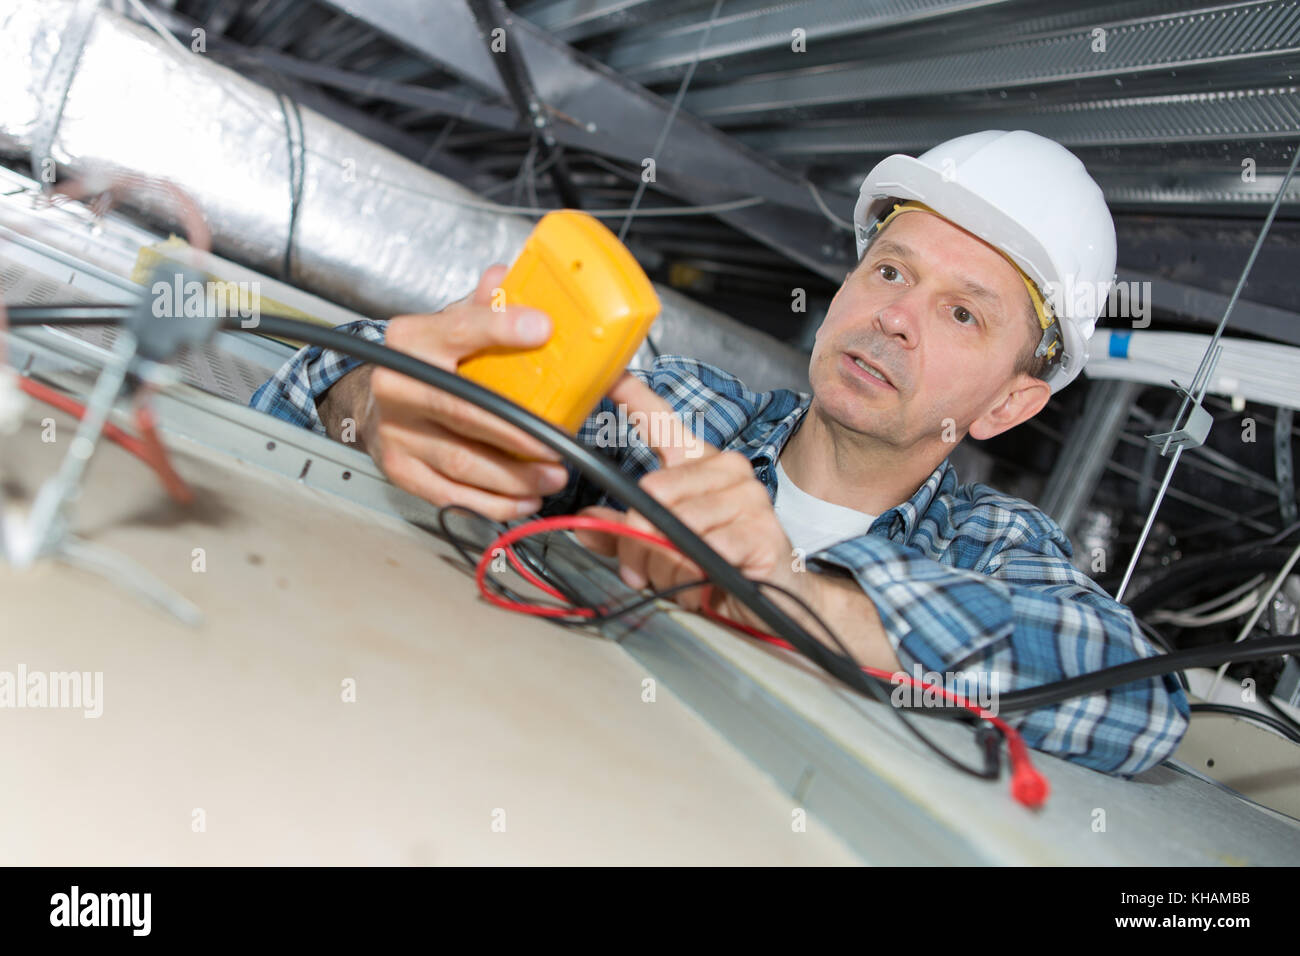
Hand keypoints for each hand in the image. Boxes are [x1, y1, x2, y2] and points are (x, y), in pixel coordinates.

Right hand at [346, 265, 573, 521]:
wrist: (373, 400)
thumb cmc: (428, 362)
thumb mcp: (452, 325)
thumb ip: (483, 306)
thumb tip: (506, 277)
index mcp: (412, 338)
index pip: (460, 328)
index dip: (501, 328)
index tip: (543, 328)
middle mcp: (397, 384)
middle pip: (464, 410)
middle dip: (519, 432)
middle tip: (559, 444)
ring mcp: (396, 431)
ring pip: (461, 460)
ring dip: (514, 476)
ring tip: (553, 477)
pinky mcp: (400, 469)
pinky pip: (450, 493)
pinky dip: (492, 502)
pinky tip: (524, 499)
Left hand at [573, 374, 813, 628]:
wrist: (778, 600)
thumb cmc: (721, 566)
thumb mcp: (663, 546)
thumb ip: (624, 533)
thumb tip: (587, 524)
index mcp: (699, 463)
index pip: (663, 421)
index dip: (633, 396)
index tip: (610, 374)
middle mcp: (727, 469)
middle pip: (651, 495)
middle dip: (638, 544)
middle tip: (645, 570)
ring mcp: (747, 497)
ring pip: (672, 529)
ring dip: (663, 568)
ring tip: (682, 582)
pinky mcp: (760, 531)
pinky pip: (700, 554)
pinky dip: (690, 579)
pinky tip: (704, 587)